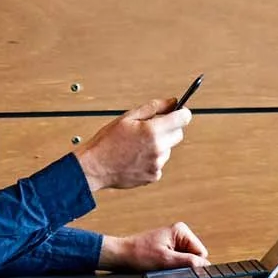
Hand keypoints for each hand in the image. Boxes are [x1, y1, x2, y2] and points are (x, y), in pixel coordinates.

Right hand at [77, 97, 191, 193]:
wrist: (94, 167)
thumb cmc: (107, 141)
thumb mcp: (128, 117)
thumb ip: (154, 107)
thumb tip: (172, 102)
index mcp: (152, 131)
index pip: (183, 119)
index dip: (182, 113)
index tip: (179, 111)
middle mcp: (158, 149)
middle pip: (178, 134)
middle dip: (170, 128)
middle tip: (152, 128)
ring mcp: (157, 164)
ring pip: (168, 149)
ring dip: (159, 145)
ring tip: (138, 145)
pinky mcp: (153, 176)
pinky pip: (160, 163)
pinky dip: (152, 159)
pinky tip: (136, 157)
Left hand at [99, 222, 209, 273]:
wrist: (121, 256)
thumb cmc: (139, 255)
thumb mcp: (165, 260)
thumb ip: (187, 262)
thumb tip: (205, 266)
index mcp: (181, 231)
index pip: (201, 252)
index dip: (193, 264)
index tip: (181, 270)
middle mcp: (179, 234)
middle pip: (194, 257)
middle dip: (185, 266)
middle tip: (169, 269)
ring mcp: (174, 242)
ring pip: (187, 261)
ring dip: (177, 268)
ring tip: (162, 268)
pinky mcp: (168, 249)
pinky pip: (178, 262)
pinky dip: (172, 268)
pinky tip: (161, 268)